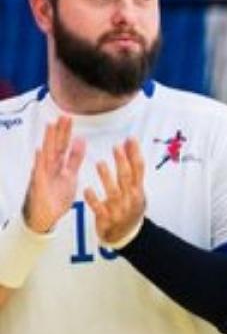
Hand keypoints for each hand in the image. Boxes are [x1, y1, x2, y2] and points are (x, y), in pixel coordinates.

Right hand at [23, 117, 85, 233]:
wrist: (45, 217)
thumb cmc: (56, 196)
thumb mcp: (70, 175)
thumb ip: (74, 159)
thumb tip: (80, 141)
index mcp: (59, 165)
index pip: (63, 145)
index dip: (66, 132)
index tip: (69, 118)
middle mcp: (50, 168)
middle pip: (55, 146)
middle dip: (59, 132)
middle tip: (64, 116)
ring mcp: (43, 175)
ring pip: (47, 155)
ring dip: (49, 141)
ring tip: (51, 126)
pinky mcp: (40, 186)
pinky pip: (40, 173)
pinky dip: (39, 162)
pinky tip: (40, 151)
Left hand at [83, 138, 145, 245]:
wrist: (125, 234)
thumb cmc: (128, 206)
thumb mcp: (135, 189)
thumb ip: (132, 168)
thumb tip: (129, 143)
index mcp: (137, 190)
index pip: (139, 169)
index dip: (134, 154)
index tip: (129, 139)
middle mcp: (130, 198)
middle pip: (127, 178)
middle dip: (122, 162)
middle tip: (116, 148)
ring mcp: (119, 209)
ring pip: (113, 192)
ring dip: (107, 178)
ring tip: (100, 164)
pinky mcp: (106, 218)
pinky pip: (99, 208)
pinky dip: (93, 199)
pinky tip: (87, 190)